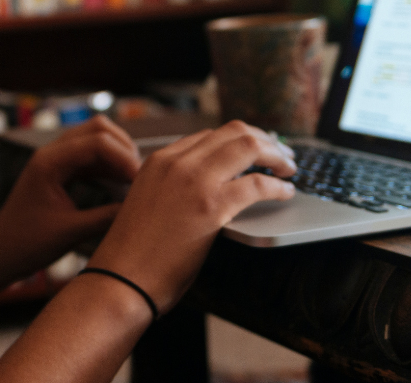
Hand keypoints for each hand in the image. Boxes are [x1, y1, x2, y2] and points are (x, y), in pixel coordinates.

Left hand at [0, 116, 141, 280]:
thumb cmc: (27, 245)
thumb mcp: (71, 233)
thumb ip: (106, 217)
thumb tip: (140, 208)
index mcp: (49, 162)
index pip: (98, 142)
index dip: (124, 158)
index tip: (140, 182)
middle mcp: (51, 153)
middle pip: (98, 129)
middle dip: (123, 148)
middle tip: (139, 177)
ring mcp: (54, 160)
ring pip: (94, 140)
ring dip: (116, 155)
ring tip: (133, 181)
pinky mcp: (58, 171)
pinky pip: (88, 157)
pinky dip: (106, 166)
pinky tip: (119, 186)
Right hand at [84, 121, 295, 314]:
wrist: (122, 278)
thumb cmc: (134, 253)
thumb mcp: (149, 202)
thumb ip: (174, 187)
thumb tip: (209, 188)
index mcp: (158, 160)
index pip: (209, 135)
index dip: (239, 141)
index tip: (255, 151)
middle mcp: (177, 162)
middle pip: (233, 131)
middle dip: (264, 139)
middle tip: (281, 154)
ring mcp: (194, 181)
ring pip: (248, 146)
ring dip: (276, 155)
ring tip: (288, 168)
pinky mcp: (211, 206)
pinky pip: (258, 183)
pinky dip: (278, 185)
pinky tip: (285, 192)